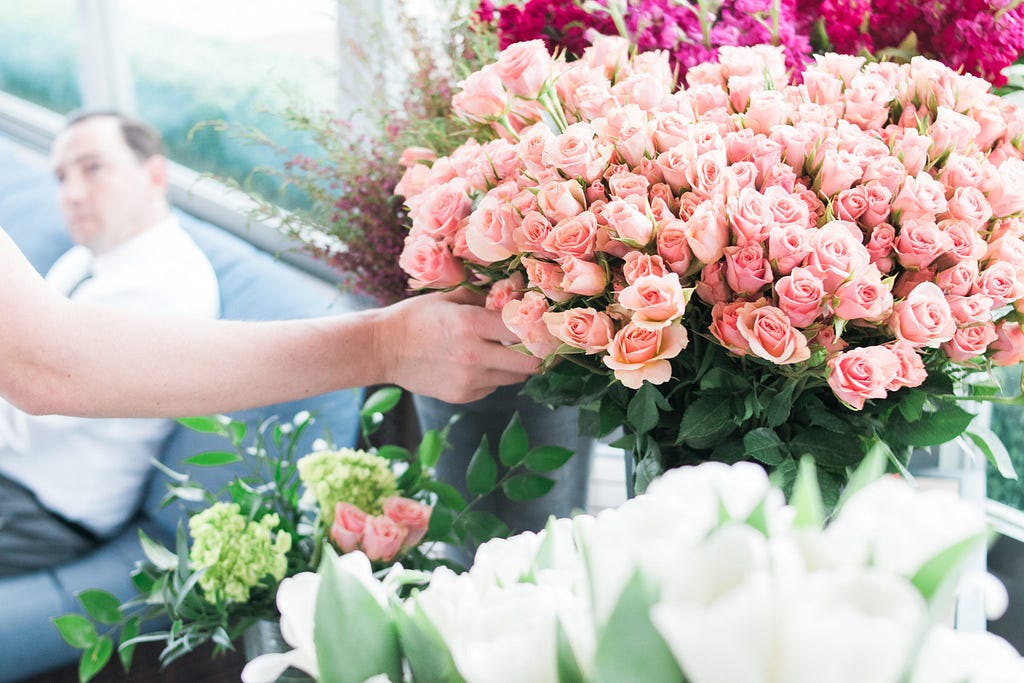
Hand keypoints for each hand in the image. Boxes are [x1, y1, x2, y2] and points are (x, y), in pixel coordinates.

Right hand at [376, 289, 540, 402]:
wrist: (383, 348)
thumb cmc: (415, 317)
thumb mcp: (449, 298)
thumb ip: (483, 298)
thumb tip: (513, 297)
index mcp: (472, 324)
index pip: (523, 331)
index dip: (540, 330)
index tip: (548, 328)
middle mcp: (475, 355)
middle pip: (528, 364)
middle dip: (540, 356)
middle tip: (545, 349)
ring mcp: (469, 380)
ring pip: (513, 378)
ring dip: (515, 366)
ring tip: (504, 352)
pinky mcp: (462, 396)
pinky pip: (492, 388)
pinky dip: (492, 377)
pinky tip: (475, 365)